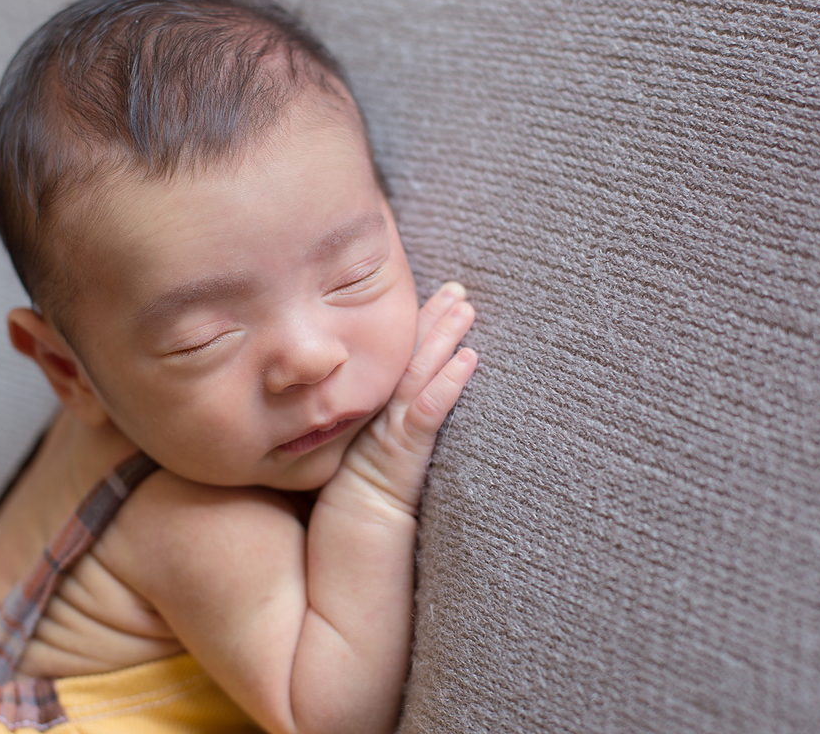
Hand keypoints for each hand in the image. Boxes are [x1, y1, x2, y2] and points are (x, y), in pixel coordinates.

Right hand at [340, 281, 477, 513]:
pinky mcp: (404, 449)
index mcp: (371, 405)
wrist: (351, 532)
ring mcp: (390, 426)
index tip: (436, 295)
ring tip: (466, 308)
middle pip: (408, 353)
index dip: (416, 324)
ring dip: (443, 337)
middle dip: (433, 317)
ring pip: (419, 372)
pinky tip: (468, 359)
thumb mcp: (365, 448)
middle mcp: (378, 408)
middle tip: (456, 288)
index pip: (395, 356)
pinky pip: (428, 410)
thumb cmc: (360, 494)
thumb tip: (394, 395)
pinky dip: (449, 383)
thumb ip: (377, 419)